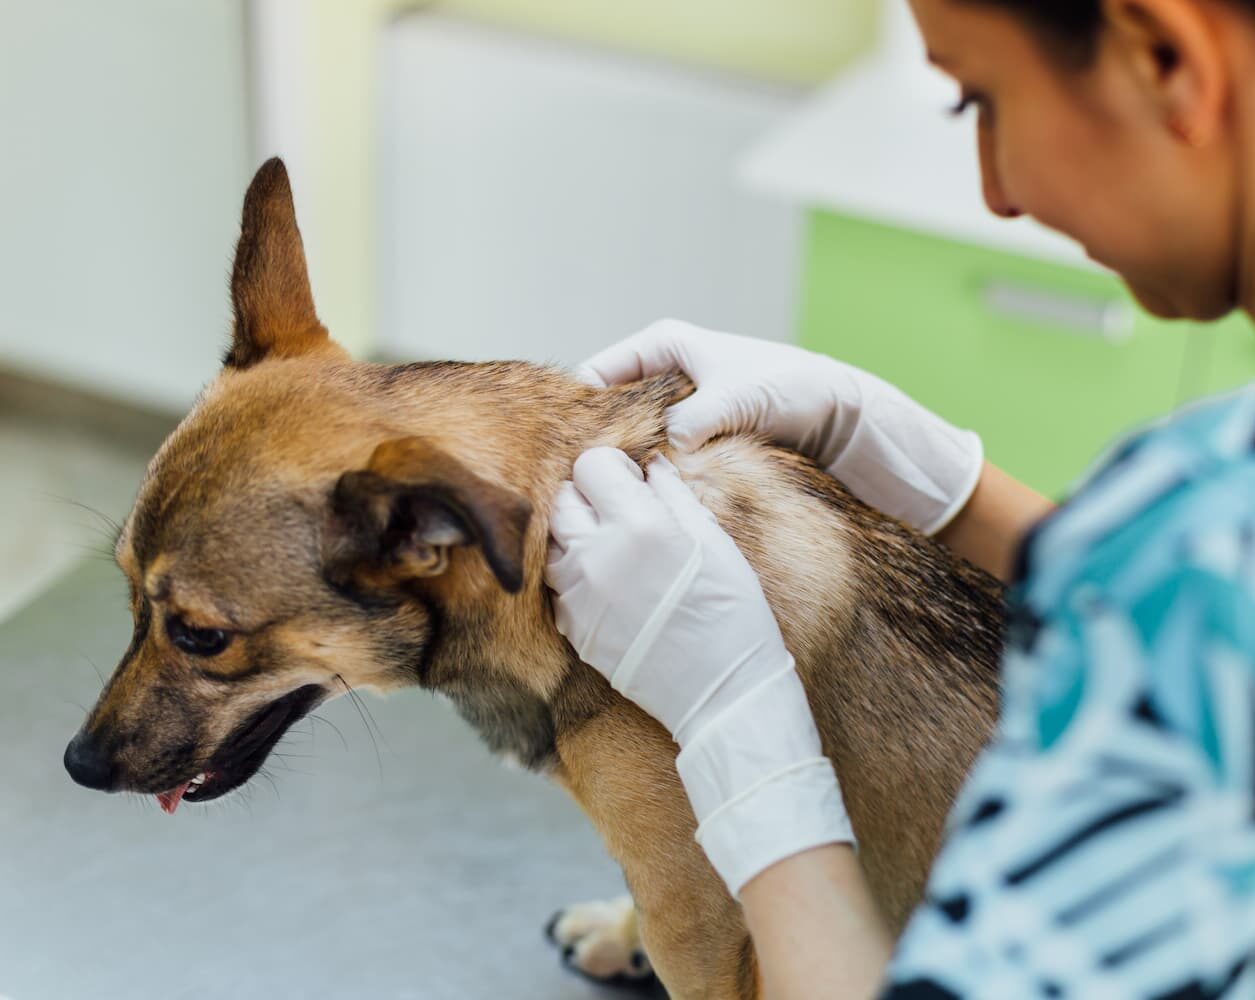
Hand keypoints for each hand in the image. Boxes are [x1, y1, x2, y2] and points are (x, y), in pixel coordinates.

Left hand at [545, 447, 853, 895]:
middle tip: (621, 514)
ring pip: (554, 543)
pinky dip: (578, 578)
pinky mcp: (573, 628)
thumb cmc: (732, 614)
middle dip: (589, 498)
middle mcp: (598, 555)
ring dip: (578, 537)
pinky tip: (613, 587)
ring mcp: (579, 595)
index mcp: (640, 525)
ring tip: (616, 551)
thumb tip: (650, 468)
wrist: (722, 693)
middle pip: (563, 500)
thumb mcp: (715, 544)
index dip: (612, 469)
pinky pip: (559, 586)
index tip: (630, 482)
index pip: (591, 466)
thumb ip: (674, 497)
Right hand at [579, 319, 982, 535]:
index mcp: (661, 344)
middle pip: (605, 408)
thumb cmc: (791, 388)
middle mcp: (660, 370)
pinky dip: (648, 472)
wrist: (836, 410)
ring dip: (623, 462)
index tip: (568, 451)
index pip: (595, 374)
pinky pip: (655, 452)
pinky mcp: (690, 432)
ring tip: (609, 496)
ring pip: (629, 435)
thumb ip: (699, 416)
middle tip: (582, 482)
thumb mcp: (739, 397)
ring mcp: (673, 404)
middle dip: (596, 442)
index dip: (576, 411)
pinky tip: (642, 499)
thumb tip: (668, 442)